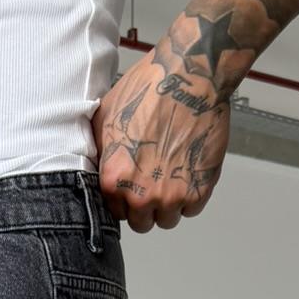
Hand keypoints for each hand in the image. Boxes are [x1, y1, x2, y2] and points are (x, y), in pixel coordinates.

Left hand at [92, 40, 231, 232]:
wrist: (189, 76)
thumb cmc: (147, 89)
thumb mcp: (105, 118)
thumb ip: (101, 153)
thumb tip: (99, 168)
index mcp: (113, 181)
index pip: (115, 213)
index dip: (124, 199)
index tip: (133, 185)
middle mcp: (140, 195)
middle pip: (142, 222)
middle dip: (146, 206)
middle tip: (153, 180)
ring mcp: (172, 196)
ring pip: (168, 219)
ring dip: (169, 203)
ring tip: (171, 173)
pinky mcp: (199, 189)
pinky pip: (192, 208)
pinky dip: (192, 194)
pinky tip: (188, 169)